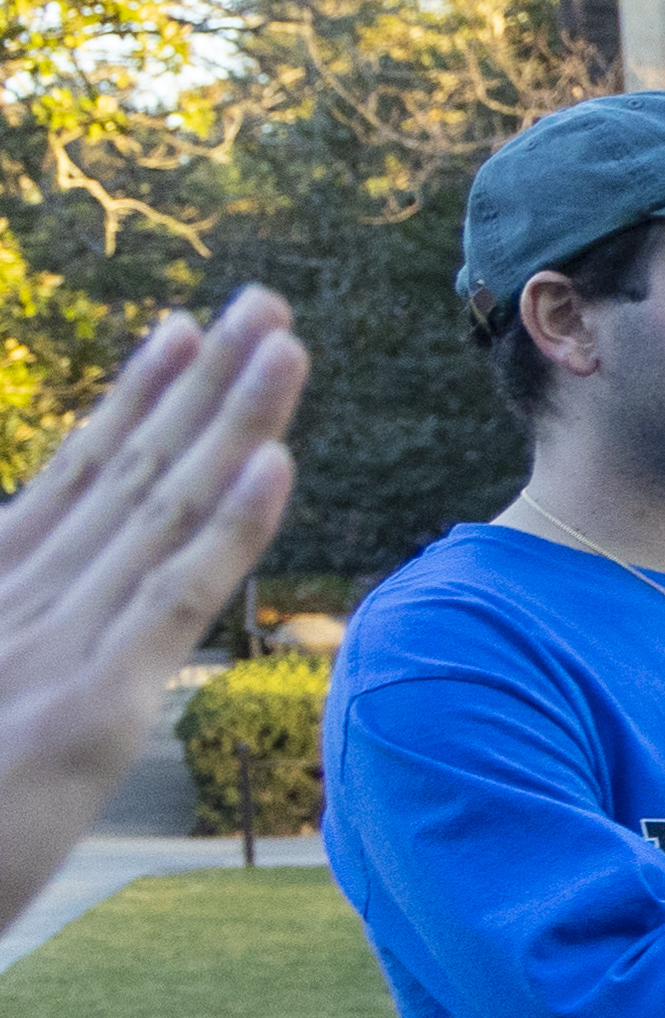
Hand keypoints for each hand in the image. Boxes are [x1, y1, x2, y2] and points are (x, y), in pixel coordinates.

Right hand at [0, 287, 305, 932]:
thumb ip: (15, 638)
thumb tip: (47, 605)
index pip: (78, 480)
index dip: (140, 403)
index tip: (187, 333)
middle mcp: (18, 604)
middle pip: (132, 474)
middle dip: (204, 386)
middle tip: (266, 303)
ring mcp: (52, 652)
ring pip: (162, 513)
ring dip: (232, 423)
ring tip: (285, 341)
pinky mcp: (91, 714)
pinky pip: (172, 602)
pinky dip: (230, 529)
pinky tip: (281, 465)